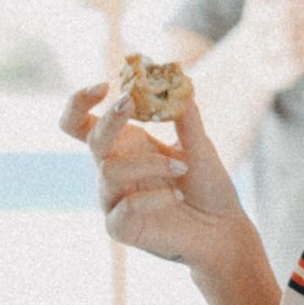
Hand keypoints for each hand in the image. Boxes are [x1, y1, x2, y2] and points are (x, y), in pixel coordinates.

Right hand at [58, 79, 254, 271]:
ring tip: (183, 166)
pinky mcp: (120, 228)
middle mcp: (113, 170)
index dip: (79, 102)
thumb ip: (186, 114)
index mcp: (125, 145)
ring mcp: (113, 200)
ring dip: (148, 163)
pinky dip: (152, 198)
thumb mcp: (199, 145)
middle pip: (91, 139)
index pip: (81, 122)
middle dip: (110, 118)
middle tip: (131, 101)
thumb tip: (180, 75)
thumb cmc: (207, 185)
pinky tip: (176, 196)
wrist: (223, 229)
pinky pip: (124, 208)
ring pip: (109, 172)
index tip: (104, 85)